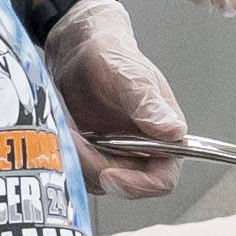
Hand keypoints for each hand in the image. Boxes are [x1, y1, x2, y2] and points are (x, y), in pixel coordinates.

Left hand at [43, 0, 184, 197]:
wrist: (79, 49)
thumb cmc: (113, 55)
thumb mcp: (132, 76)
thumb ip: (150, 106)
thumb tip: (173, 132)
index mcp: (164, 135)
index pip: (162, 179)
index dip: (139, 186)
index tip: (110, 175)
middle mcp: (143, 150)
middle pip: (125, 185)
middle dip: (95, 168)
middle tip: (76, 143)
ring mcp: (116, 154)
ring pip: (98, 180)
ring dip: (78, 160)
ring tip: (67, 128)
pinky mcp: (92, 154)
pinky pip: (79, 169)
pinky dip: (67, 153)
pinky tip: (62, 129)